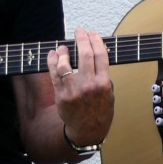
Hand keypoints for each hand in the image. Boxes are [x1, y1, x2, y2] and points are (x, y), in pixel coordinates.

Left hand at [50, 28, 113, 147]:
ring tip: (63, 47)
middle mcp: (89, 86)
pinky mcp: (61, 95)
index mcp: (104, 84)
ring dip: (64, 51)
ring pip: (66, 64)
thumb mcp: (110, 94)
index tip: (92, 34)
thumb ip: (104, 76)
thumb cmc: (100, 113)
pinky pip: (55, 75)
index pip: (100, 55)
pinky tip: (53, 55)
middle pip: (85, 55)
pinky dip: (52, 62)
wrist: (88, 132)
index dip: (96, 41)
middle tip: (79, 31)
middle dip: (81, 39)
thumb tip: (96, 57)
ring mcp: (74, 90)